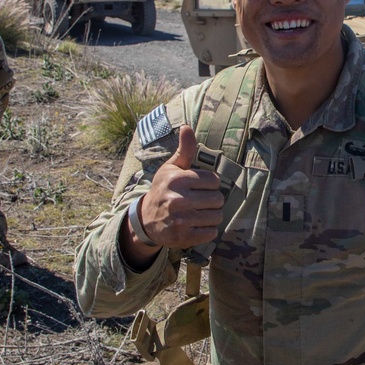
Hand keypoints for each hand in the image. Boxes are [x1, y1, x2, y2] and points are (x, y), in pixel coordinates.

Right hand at [137, 126, 224, 249]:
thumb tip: (187, 127)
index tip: (200, 186)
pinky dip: (207, 230)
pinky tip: (196, 225)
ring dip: (212, 215)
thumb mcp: (171, 168)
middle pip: (218, 199)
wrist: (146, 219)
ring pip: (217, 216)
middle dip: (212, 200)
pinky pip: (211, 232)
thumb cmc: (163, 189)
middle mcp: (178, 199)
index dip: (210, 184)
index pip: (214, 180)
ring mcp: (180, 220)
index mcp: (177, 179)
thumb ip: (184, 149)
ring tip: (199, 213)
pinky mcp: (183, 237)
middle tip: (200, 201)